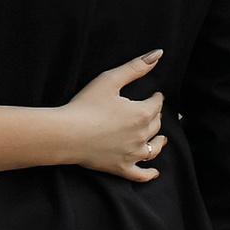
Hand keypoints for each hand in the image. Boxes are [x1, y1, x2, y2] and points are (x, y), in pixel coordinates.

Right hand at [56, 52, 165, 180]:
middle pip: (156, 125)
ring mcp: (132, 154)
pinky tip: (154, 172)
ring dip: (159, 142)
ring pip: (153, 149)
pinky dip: (149, 174)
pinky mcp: (121, 168)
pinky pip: (140, 174)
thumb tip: (158, 54)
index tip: (155, 95)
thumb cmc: (86, 105)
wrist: (67, 134)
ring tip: (162, 140)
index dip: (156, 98)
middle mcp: (142, 135)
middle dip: (156, 116)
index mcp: (142, 113)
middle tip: (153, 112)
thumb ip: (135, 67)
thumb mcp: (110, 80)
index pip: (156, 104)